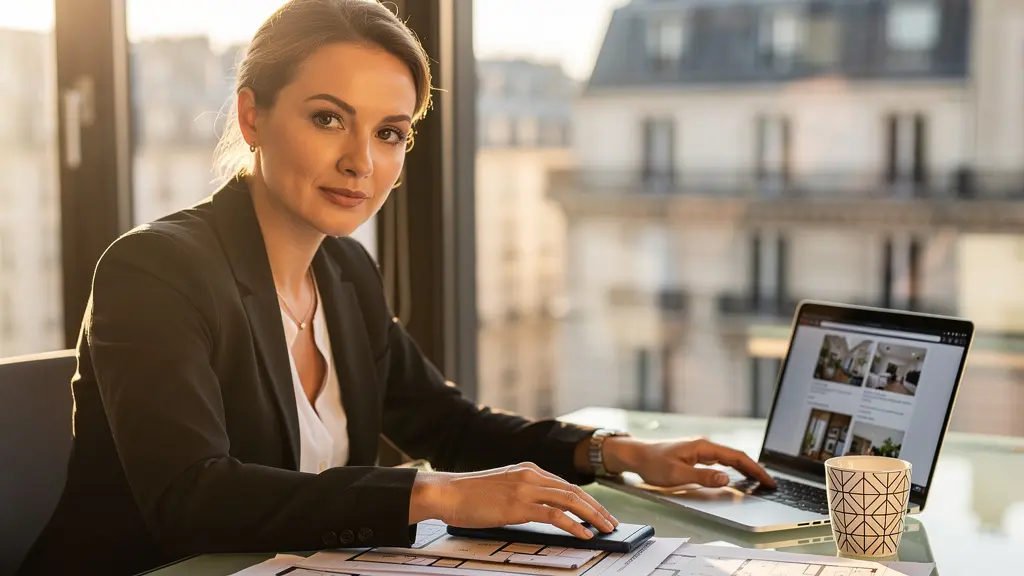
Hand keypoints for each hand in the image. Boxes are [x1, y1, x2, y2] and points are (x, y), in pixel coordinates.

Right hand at [409, 462, 618, 539]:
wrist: (447, 492)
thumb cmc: (469, 494)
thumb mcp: (502, 486)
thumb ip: (523, 492)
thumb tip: (541, 509)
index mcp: (527, 469)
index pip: (566, 484)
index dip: (587, 499)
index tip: (599, 511)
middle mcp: (530, 475)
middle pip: (574, 490)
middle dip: (597, 508)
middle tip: (611, 521)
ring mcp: (525, 489)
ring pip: (570, 500)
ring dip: (592, 516)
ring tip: (605, 528)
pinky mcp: (519, 505)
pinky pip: (555, 515)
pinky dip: (574, 524)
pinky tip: (584, 534)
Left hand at [603, 437, 775, 488]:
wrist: (636, 455)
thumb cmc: (653, 464)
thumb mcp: (676, 474)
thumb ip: (702, 477)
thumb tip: (726, 479)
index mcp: (703, 447)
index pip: (736, 457)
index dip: (755, 469)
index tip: (768, 481)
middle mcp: (704, 446)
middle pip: (737, 456)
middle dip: (755, 469)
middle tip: (770, 484)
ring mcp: (701, 450)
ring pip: (730, 458)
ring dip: (746, 469)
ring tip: (760, 481)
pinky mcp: (696, 456)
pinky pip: (721, 461)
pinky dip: (734, 469)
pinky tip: (737, 477)